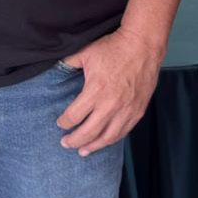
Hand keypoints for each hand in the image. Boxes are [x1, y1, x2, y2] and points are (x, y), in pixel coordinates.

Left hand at [55, 29, 161, 156]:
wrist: (142, 46)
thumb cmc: (113, 48)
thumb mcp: (85, 53)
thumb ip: (68, 64)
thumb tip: (55, 69)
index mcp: (95, 91)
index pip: (74, 116)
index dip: (64, 122)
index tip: (60, 124)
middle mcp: (110, 105)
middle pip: (89, 132)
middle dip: (74, 140)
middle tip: (65, 144)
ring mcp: (126, 110)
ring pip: (107, 137)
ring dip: (94, 146)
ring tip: (83, 151)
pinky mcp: (138, 111)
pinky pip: (123, 132)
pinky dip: (112, 140)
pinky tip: (104, 142)